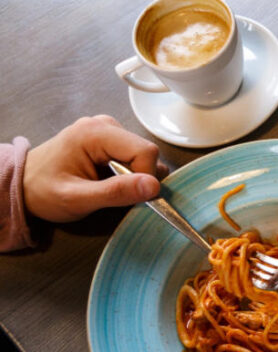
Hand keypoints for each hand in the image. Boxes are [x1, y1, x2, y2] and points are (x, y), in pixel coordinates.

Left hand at [23, 115, 164, 222]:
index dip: (145, 177)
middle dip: (138, 178)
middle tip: (113, 193)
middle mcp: (104, 124)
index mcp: (95, 132)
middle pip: (146, 151)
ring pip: (142, 155)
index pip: (145, 150)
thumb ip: (115, 193)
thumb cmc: (43, 191)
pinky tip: (108, 180)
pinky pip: (134, 156)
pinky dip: (129, 174)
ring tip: (106, 187)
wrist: (23, 185)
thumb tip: (153, 186)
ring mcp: (108, 130)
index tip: (130, 196)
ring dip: (134, 177)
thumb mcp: (77, 199)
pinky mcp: (110, 140)